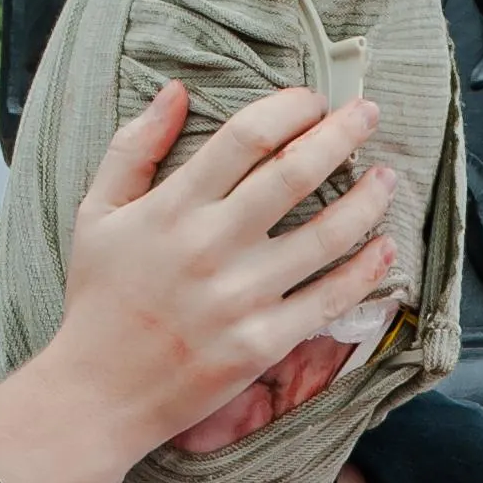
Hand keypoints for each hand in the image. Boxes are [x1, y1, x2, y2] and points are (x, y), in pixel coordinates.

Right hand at [0, 83, 401, 482]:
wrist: (99, 392)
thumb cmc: (99, 299)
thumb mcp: (96, 213)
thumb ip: (133, 147)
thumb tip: (176, 90)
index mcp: (173, 207)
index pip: (246, 137)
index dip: (289, 108)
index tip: (313, 99)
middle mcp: (212, 246)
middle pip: (295, 173)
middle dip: (341, 134)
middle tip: (368, 113)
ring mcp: (242, 296)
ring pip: (326, 235)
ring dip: (367, 199)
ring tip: (386, 177)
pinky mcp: (264, 343)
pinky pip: (329, 300)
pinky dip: (366, 271)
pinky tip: (386, 247)